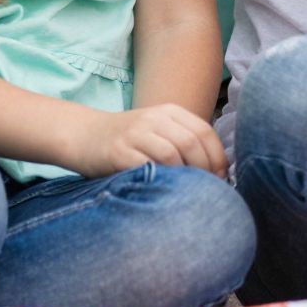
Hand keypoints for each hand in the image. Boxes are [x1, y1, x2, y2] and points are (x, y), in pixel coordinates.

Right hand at [68, 103, 228, 177]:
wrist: (85, 136)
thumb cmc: (129, 140)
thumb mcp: (159, 131)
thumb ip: (185, 142)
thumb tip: (220, 171)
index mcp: (170, 112)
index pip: (205, 132)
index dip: (218, 158)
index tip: (221, 179)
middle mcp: (154, 118)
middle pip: (191, 143)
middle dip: (205, 171)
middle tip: (208, 192)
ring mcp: (135, 134)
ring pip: (172, 155)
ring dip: (186, 178)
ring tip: (189, 195)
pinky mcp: (118, 152)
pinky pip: (147, 167)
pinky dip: (161, 181)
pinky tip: (165, 192)